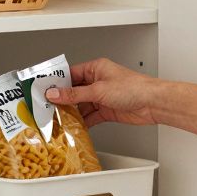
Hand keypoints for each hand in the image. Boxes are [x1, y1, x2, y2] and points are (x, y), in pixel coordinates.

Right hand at [44, 58, 162, 126]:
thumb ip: (75, 94)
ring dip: (72, 113)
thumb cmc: (133, 88)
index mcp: (96, 68)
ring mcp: (102, 97)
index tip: (43, 89)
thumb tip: (55, 93)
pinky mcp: (107, 110)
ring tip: (58, 119)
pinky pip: (90, 116)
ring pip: (81, 105)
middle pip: (74, 91)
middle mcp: (98, 81)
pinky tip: (74, 126)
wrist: (153, 103)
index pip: (70, 74)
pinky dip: (82, 122)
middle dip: (62, 100)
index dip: (57, 82)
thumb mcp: (98, 90)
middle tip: (47, 107)